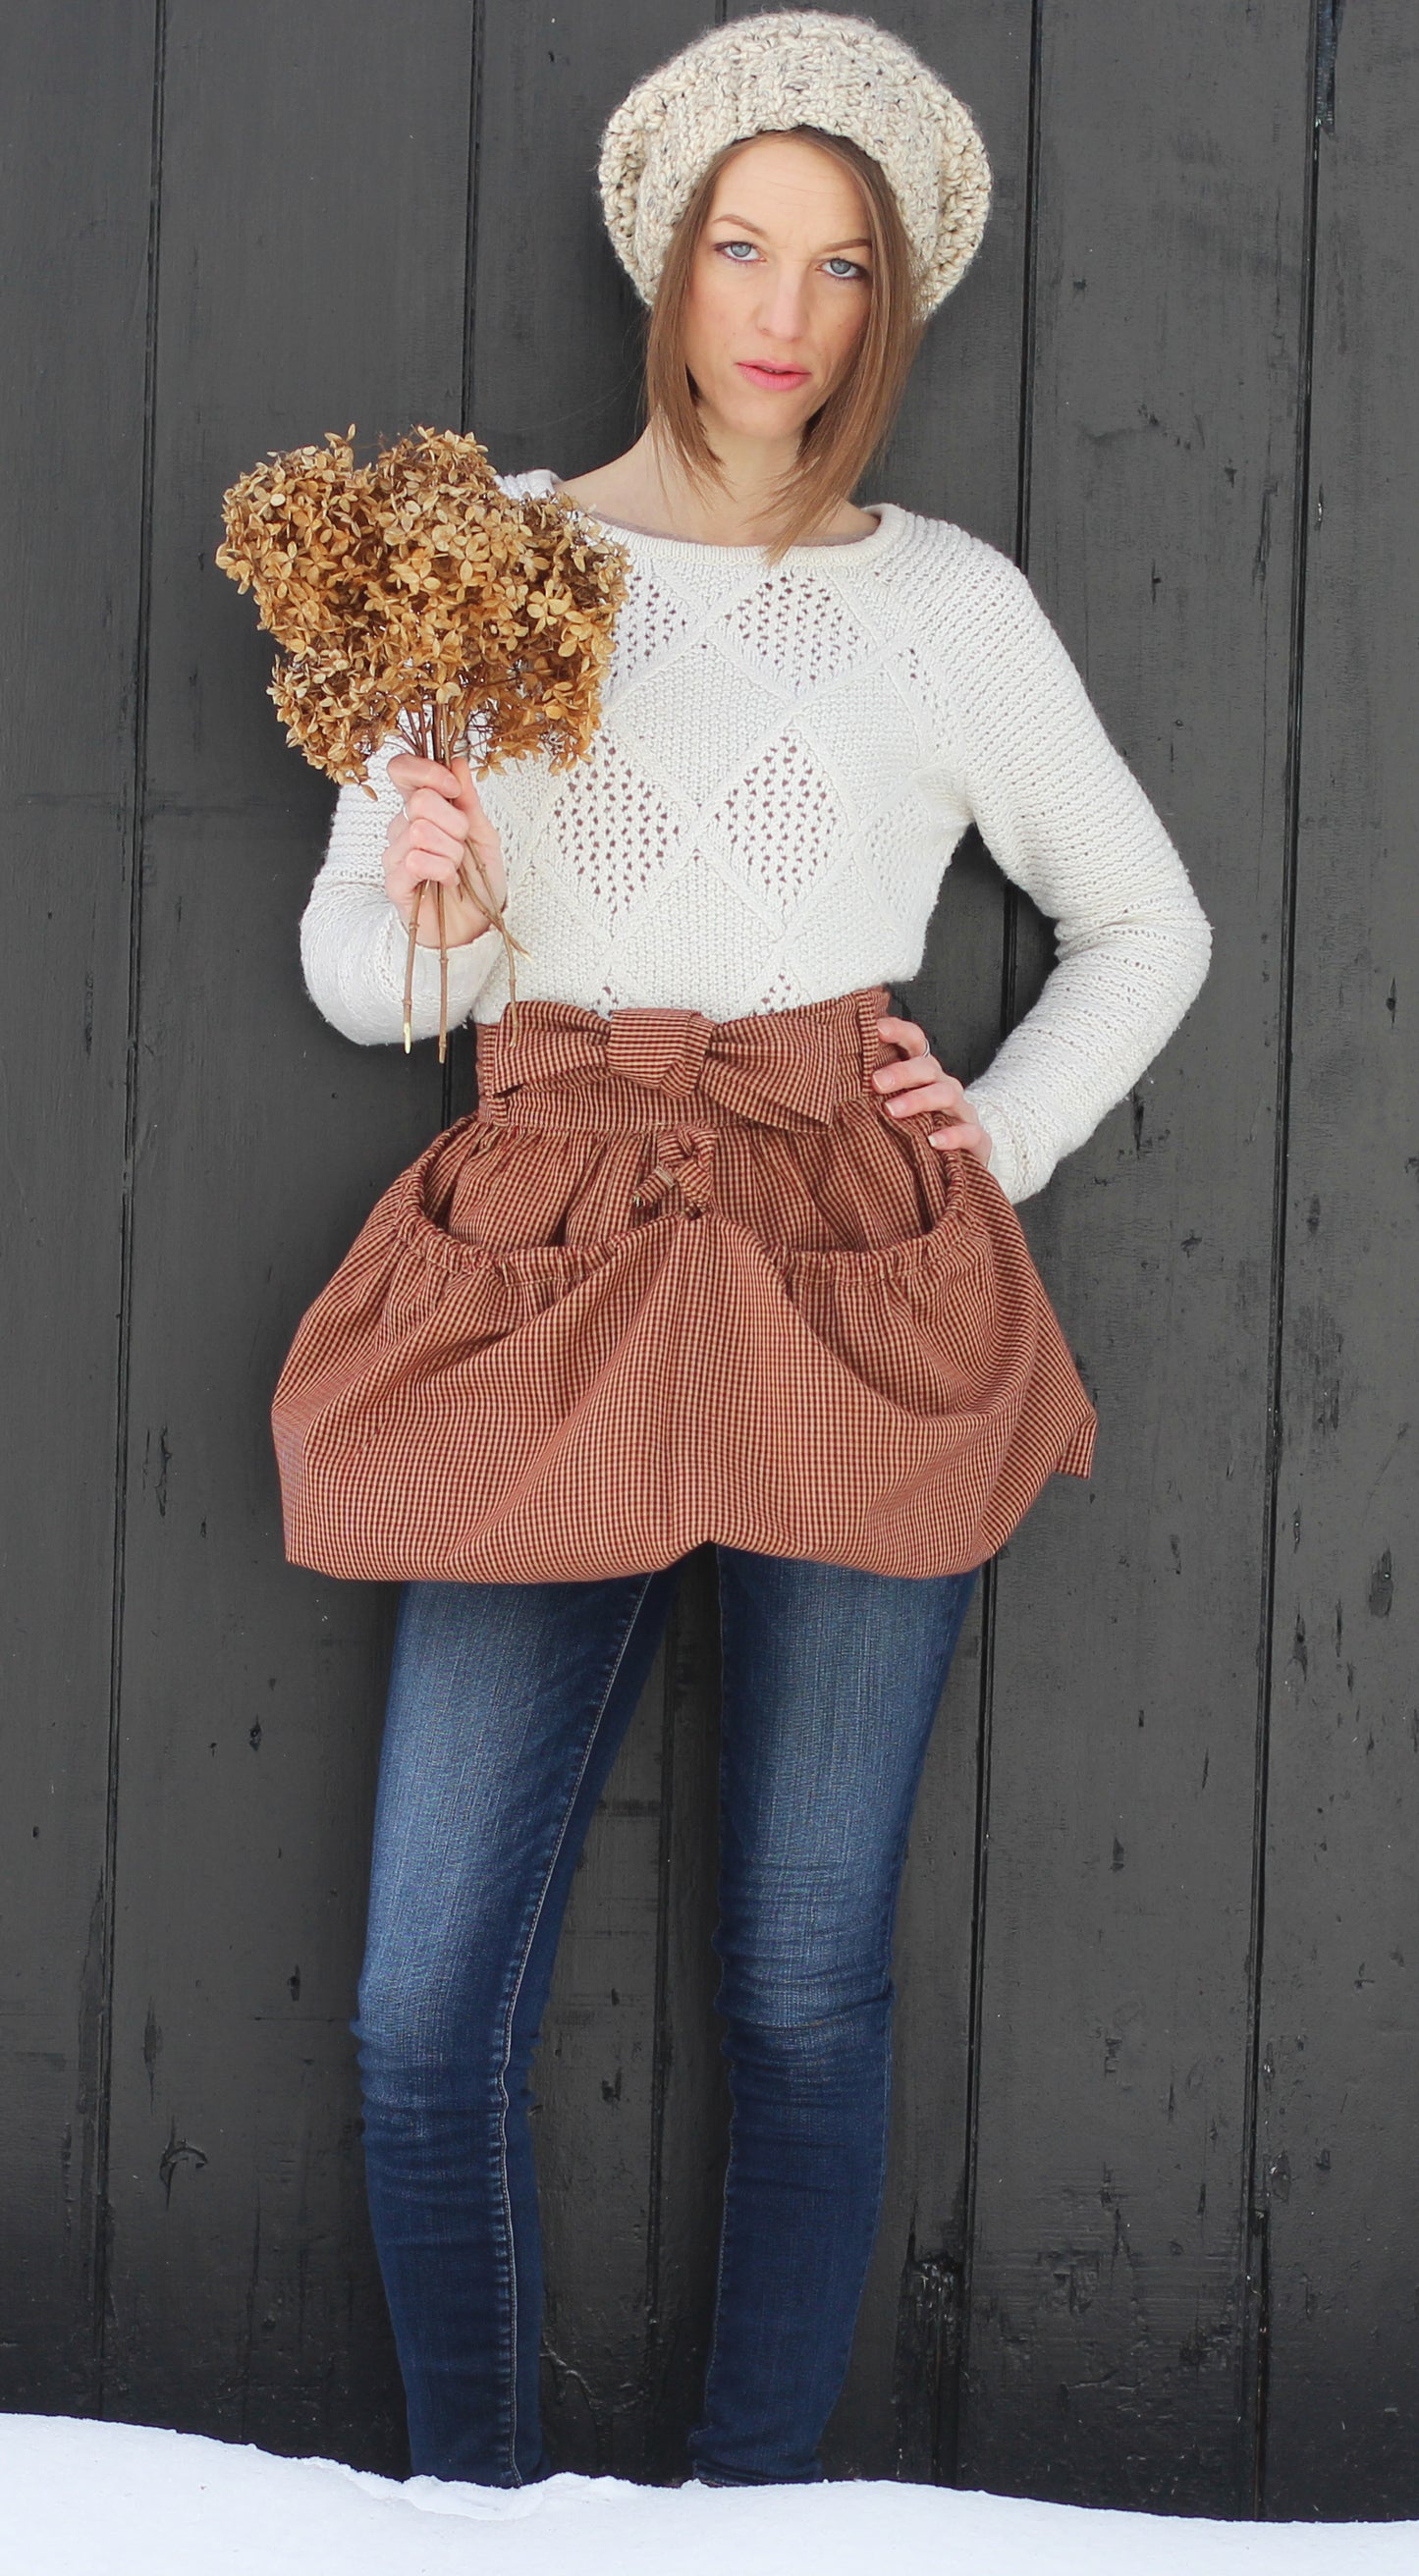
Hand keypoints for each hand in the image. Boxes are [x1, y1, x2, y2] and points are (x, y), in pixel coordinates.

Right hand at [383, 752, 506, 948]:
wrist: (478, 924)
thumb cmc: (478, 879)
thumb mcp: (482, 833)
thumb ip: (468, 799)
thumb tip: (457, 761)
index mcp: (422, 809)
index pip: (402, 770)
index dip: (427, 772)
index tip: (454, 790)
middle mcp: (402, 827)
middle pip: (420, 802)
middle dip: (454, 824)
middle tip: (462, 845)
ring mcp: (395, 855)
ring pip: (420, 832)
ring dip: (451, 852)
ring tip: (456, 868)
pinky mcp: (394, 883)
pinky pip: (416, 861)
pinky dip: (442, 871)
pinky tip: (448, 882)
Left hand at [872, 1014, 993, 1169]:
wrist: (956, 1168)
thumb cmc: (915, 1132)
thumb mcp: (893, 1110)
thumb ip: (872, 1095)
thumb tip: (829, 1082)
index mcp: (923, 1075)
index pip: (914, 1042)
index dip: (898, 1031)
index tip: (875, 1029)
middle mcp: (943, 1086)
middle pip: (927, 1068)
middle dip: (901, 1072)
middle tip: (875, 1082)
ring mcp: (962, 1112)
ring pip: (946, 1095)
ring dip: (918, 1100)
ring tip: (891, 1111)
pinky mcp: (977, 1140)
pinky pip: (970, 1133)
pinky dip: (952, 1136)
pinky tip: (932, 1142)